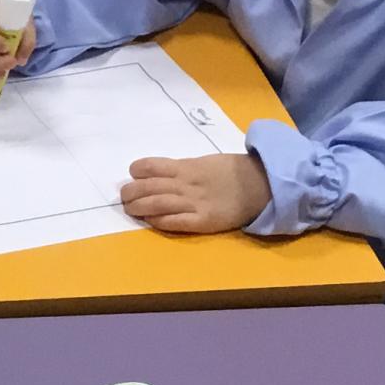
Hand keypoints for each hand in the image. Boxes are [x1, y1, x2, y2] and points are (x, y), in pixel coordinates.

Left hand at [117, 153, 270, 233]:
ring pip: (158, 203)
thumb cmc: (232, 173)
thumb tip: (158, 174)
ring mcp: (195, 203)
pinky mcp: (203, 220)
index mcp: (188, 167)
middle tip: (124, 196)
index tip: (132, 174)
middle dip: (131, 191)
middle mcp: (188, 184)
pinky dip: (158, 220)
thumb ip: (183, 169)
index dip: (138, 170)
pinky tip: (148, 220)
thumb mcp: (205, 163)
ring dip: (139, 206)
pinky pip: (175, 221)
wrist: (261, 185)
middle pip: (150, 186)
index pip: (153, 166)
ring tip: (129, 209)